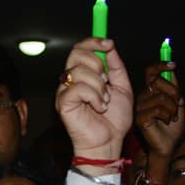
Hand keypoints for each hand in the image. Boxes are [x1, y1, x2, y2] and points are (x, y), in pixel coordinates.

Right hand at [55, 38, 132, 163]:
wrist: (109, 142)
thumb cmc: (114, 120)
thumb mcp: (122, 87)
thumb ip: (116, 67)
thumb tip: (110, 47)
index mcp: (84, 75)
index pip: (80, 48)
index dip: (93, 42)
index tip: (109, 44)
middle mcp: (71, 81)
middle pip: (76, 53)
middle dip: (96, 63)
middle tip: (106, 80)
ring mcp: (65, 92)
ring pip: (78, 71)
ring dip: (99, 85)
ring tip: (104, 101)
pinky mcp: (63, 103)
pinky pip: (77, 88)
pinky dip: (94, 96)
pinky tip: (99, 107)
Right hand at [134, 62, 183, 158]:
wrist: (170, 144)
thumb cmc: (172, 125)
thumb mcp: (177, 102)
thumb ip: (174, 86)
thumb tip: (171, 68)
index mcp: (150, 91)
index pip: (150, 72)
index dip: (160, 65)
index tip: (173, 65)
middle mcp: (143, 97)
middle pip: (158, 81)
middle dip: (174, 92)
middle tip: (178, 104)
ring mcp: (140, 107)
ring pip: (160, 96)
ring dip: (173, 107)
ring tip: (172, 117)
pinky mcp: (140, 118)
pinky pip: (157, 109)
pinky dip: (167, 115)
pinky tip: (166, 122)